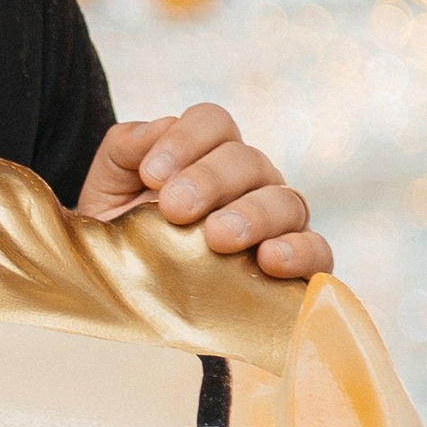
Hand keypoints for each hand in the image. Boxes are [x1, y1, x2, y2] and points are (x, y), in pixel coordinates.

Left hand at [76, 103, 331, 280]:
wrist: (135, 303)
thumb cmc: (126, 240)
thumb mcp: (109, 192)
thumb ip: (124, 151)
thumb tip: (157, 129)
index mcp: (207, 155)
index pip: (213, 123)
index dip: (185, 139)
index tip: (152, 174)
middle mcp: (250, 181)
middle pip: (247, 159)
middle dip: (209, 180)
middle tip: (174, 208)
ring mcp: (279, 221)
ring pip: (285, 200)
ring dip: (252, 215)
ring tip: (218, 238)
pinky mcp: (299, 265)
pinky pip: (317, 251)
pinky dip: (299, 251)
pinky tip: (269, 260)